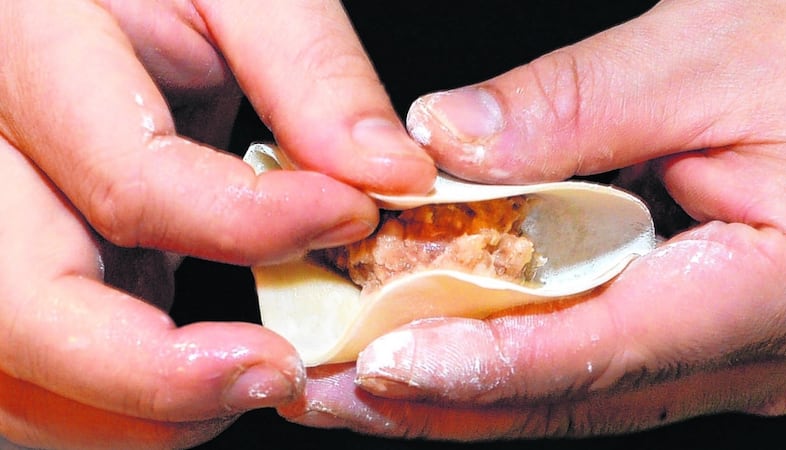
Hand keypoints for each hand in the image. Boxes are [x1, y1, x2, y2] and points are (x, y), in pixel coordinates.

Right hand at [0, 1, 434, 447]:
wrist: (88, 9)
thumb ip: (310, 73)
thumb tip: (389, 174)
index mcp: (24, 56)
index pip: (131, 181)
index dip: (257, 223)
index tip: (353, 216)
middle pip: (26, 313)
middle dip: (162, 376)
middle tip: (279, 372)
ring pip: (17, 374)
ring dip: (140, 410)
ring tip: (246, 374)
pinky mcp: (8, 270)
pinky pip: (33, 376)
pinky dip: (117, 402)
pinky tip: (192, 367)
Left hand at [280, 0, 785, 439]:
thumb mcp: (713, 55)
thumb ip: (574, 107)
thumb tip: (445, 142)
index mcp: (770, 293)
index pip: (601, 348)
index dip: (481, 364)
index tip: (379, 364)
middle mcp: (751, 352)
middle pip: (571, 393)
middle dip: (440, 401)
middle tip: (327, 393)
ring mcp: (731, 353)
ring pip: (576, 388)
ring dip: (463, 386)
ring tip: (358, 377)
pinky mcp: (708, 331)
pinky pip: (596, 357)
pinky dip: (510, 351)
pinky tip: (443, 338)